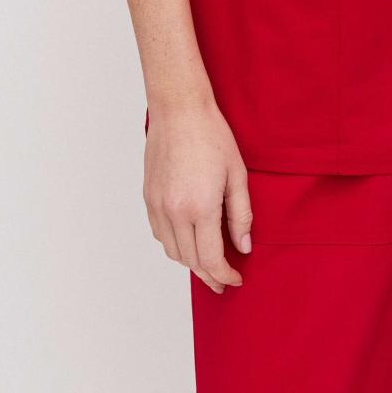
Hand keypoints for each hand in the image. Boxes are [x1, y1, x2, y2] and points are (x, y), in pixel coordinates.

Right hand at [143, 95, 252, 291]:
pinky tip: (189, 240)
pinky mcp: (148, 197)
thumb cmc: (211, 136)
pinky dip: (174, 244)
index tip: (235, 280)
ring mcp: (157, 206)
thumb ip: (241, 215)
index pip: (210, 259)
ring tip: (208, 263)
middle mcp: (174, 211)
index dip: (224, 275)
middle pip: (190, 260)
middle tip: (224, 281)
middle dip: (209, 275)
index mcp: (199, 207)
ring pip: (172, 251)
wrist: (179, 111)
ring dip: (190, 262)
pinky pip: (159, 234)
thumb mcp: (237, 175)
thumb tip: (243, 246)